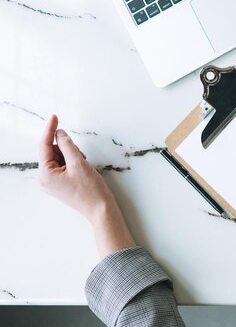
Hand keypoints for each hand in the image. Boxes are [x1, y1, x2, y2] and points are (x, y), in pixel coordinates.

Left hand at [38, 115, 134, 256]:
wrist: (101, 210)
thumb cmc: (91, 190)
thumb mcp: (79, 163)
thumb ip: (67, 145)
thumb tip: (59, 133)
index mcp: (45, 174)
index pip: (45, 145)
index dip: (50, 129)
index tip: (54, 116)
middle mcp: (44, 179)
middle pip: (52, 152)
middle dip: (67, 149)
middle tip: (82, 158)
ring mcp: (51, 183)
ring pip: (59, 158)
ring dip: (72, 157)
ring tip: (84, 167)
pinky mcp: (59, 185)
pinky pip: (63, 166)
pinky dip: (72, 163)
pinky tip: (82, 171)